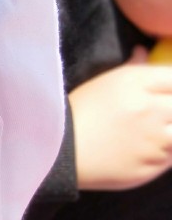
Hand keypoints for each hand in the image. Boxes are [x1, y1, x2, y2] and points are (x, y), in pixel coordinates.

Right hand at [69, 47, 171, 188]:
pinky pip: (170, 159)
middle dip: (171, 110)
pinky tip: (147, 151)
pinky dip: (165, 154)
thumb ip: (133, 67)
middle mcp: (150, 111)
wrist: (59, 152)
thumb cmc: (81, 112)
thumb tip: (145, 52)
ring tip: (156, 134)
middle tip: (161, 115)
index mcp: (137, 84)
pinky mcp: (150, 167)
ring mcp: (152, 141)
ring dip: (170, 134)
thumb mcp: (104, 83)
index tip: (167, 93)